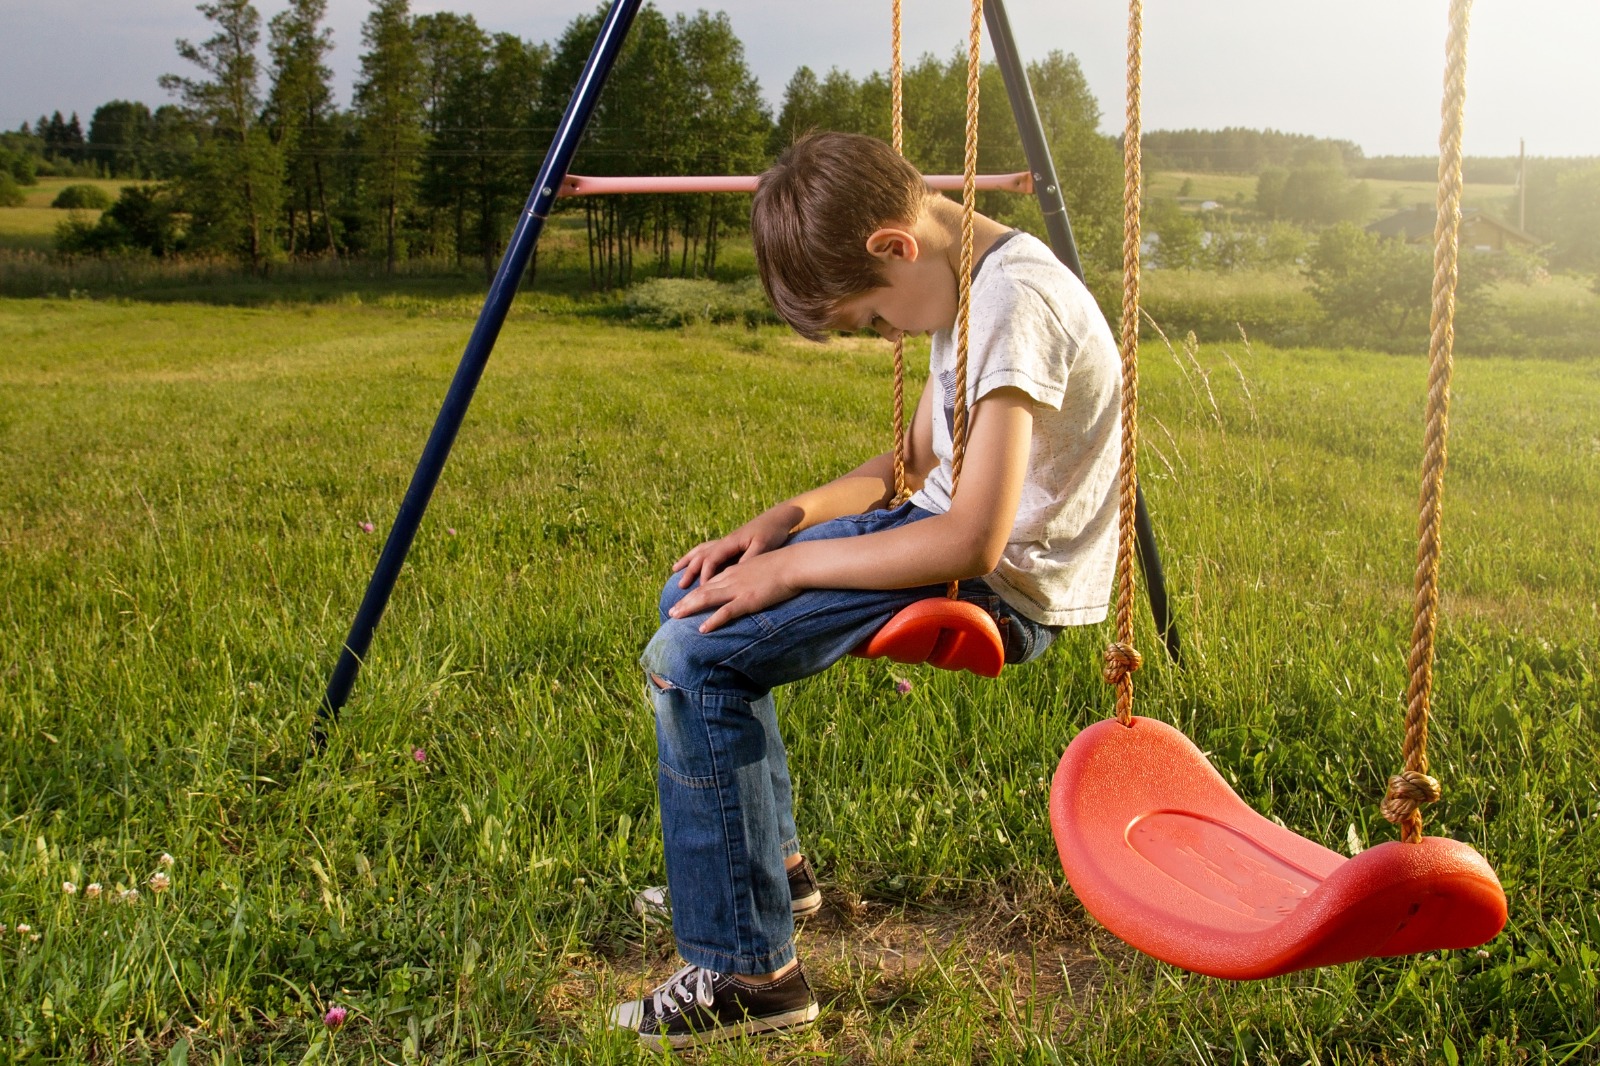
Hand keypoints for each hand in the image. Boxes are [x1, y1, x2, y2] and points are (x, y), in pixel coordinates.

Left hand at [669, 550, 800, 632]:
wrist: (794, 563)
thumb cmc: (783, 565)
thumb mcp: (761, 568)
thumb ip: (751, 576)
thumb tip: (748, 585)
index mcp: (735, 571)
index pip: (710, 583)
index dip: (695, 592)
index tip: (683, 600)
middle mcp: (732, 579)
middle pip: (702, 591)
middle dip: (685, 602)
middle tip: (671, 612)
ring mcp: (738, 589)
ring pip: (707, 599)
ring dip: (689, 608)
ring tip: (675, 617)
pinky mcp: (748, 600)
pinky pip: (726, 612)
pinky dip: (713, 620)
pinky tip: (702, 628)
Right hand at [672, 506, 796, 588]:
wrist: (779, 517)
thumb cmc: (772, 532)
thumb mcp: (763, 546)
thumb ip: (748, 558)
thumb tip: (734, 572)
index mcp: (731, 542)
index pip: (711, 560)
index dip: (704, 575)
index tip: (700, 590)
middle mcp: (725, 541)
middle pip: (701, 556)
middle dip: (689, 571)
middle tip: (679, 586)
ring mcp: (727, 541)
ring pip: (702, 551)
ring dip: (688, 561)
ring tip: (675, 570)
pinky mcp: (732, 543)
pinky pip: (709, 550)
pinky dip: (699, 556)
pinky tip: (696, 562)